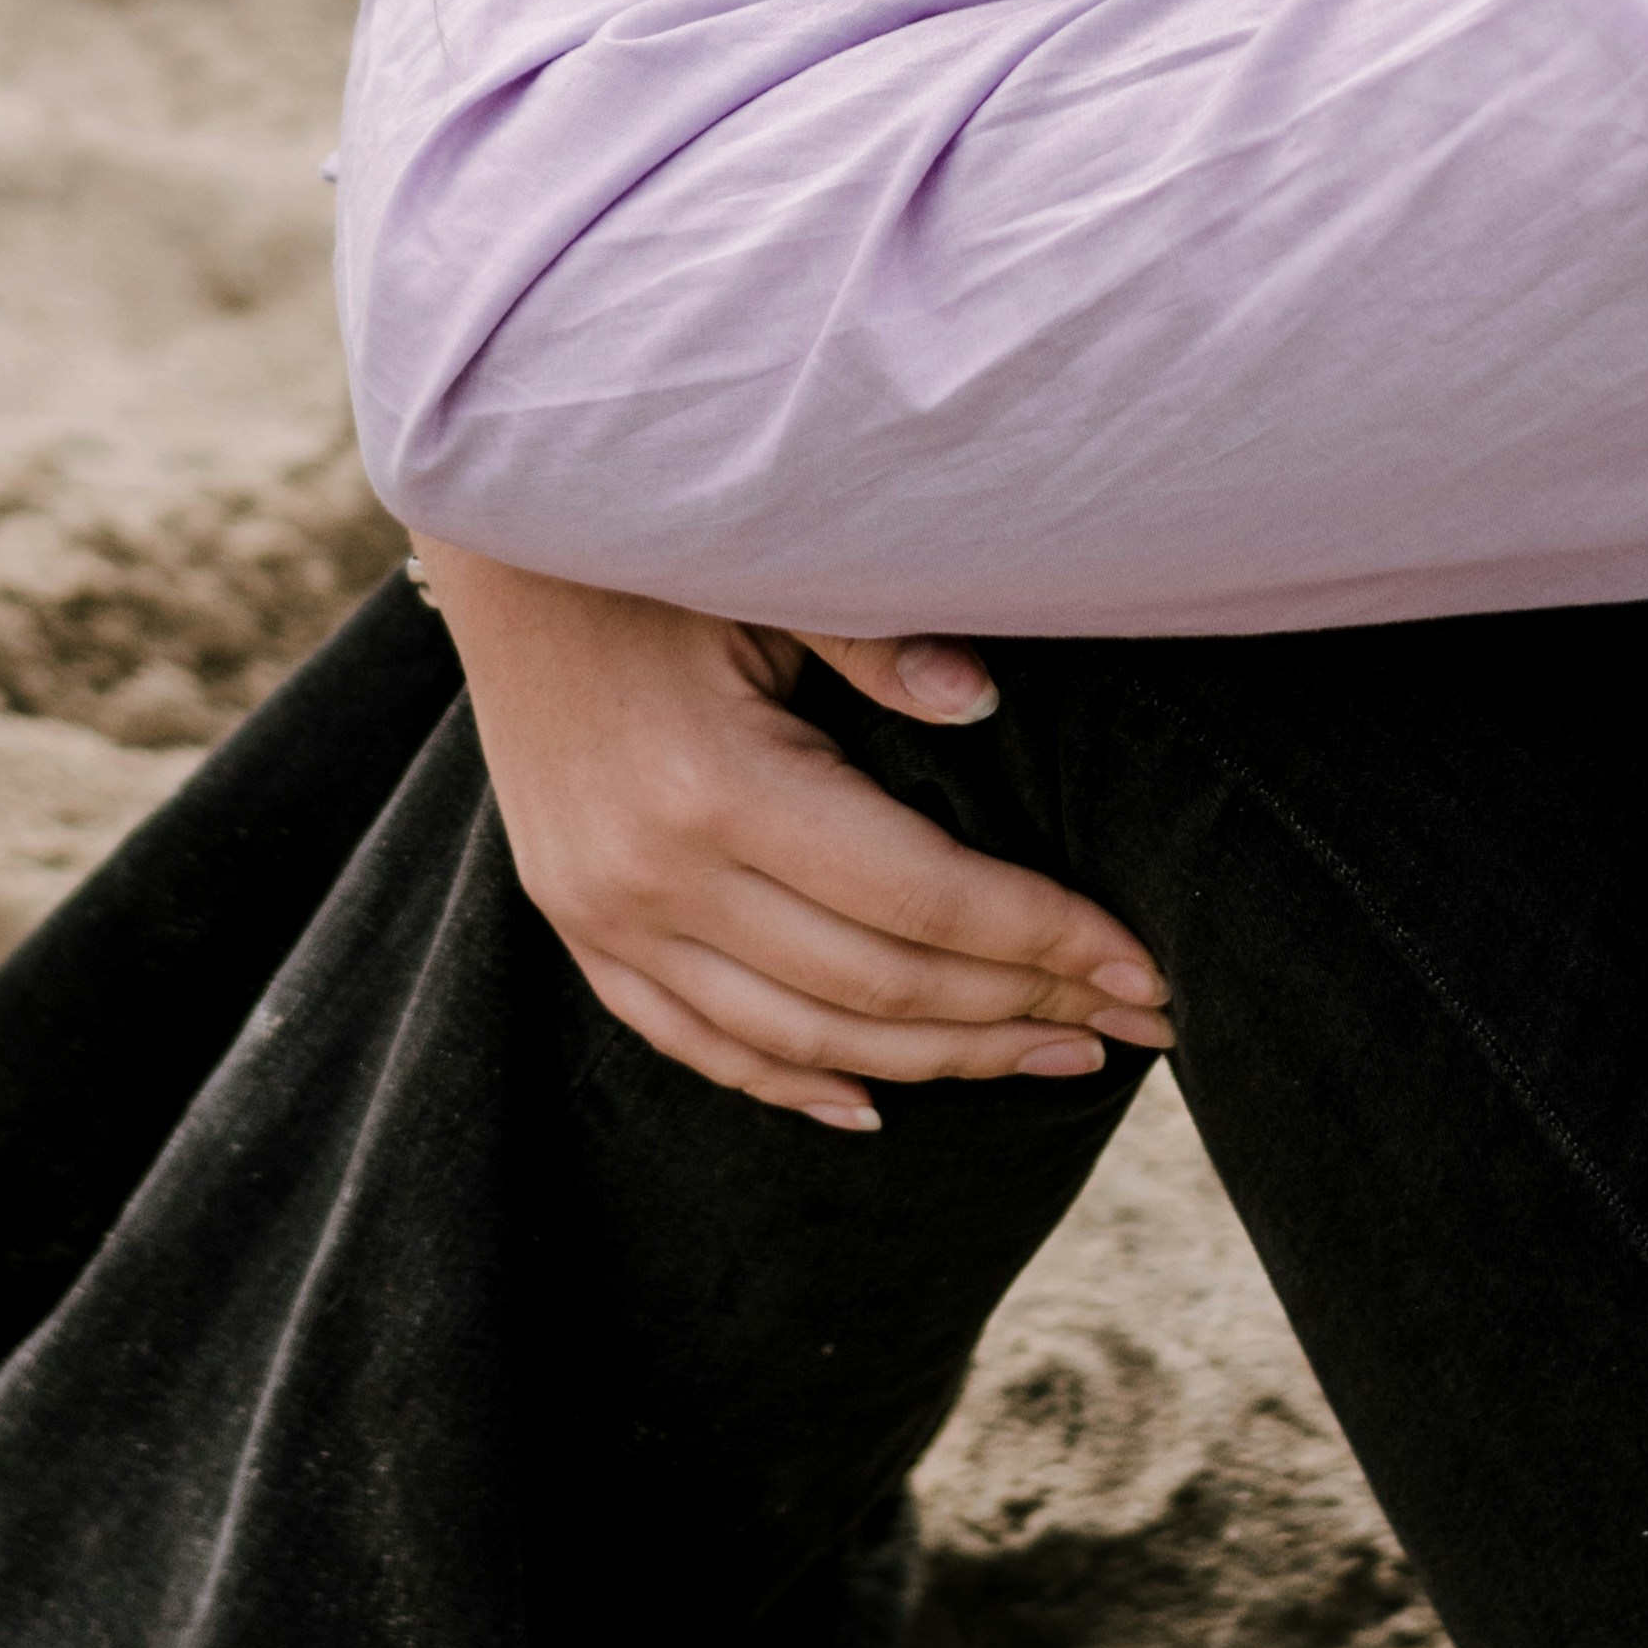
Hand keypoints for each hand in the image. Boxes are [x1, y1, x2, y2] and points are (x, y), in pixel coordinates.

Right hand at [414, 543, 1174, 1136]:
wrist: (499, 543)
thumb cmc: (659, 542)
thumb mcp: (767, 572)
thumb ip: (876, 639)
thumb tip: (984, 703)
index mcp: (721, 783)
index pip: (921, 899)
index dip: (1044, 938)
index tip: (1147, 966)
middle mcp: (656, 874)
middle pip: (874, 988)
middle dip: (1022, 1011)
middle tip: (1138, 1024)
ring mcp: (605, 915)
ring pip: (798, 1039)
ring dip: (938, 1061)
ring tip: (1053, 1056)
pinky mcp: (576, 926)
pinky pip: (695, 1042)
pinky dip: (790, 1084)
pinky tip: (876, 1105)